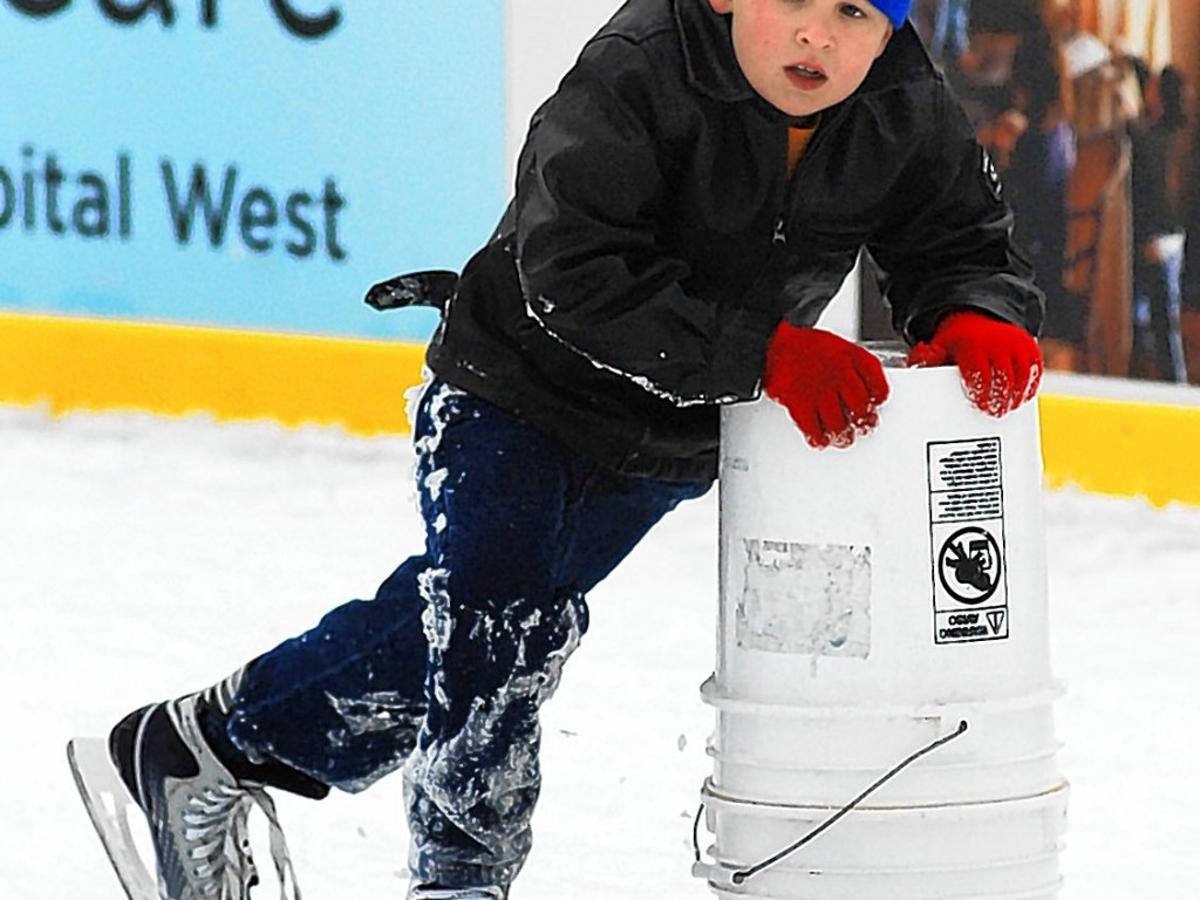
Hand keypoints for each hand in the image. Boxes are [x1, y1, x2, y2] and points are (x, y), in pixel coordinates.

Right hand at [763, 324, 889, 448]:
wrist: (772, 344)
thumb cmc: (804, 347)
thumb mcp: (838, 347)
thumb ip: (854, 367)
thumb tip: (868, 388)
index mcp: (850, 357)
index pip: (877, 384)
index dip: (879, 397)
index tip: (878, 402)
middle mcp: (838, 375)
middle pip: (861, 408)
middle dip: (865, 422)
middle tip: (864, 427)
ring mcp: (819, 391)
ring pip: (839, 424)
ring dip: (843, 436)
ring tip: (843, 438)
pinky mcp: (798, 404)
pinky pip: (813, 429)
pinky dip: (818, 439)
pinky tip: (820, 439)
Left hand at [906, 311, 1041, 415]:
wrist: (978, 316)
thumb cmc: (957, 340)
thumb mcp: (938, 346)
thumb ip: (925, 358)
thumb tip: (917, 363)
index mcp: (972, 344)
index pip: (979, 373)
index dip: (980, 392)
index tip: (979, 406)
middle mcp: (997, 342)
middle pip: (1003, 377)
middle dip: (999, 398)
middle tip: (994, 413)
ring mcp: (1016, 343)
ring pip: (1021, 375)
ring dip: (1016, 395)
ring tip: (1008, 408)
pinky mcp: (1029, 346)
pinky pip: (1035, 369)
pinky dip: (1031, 385)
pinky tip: (1021, 398)